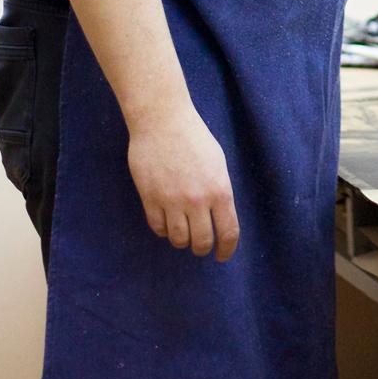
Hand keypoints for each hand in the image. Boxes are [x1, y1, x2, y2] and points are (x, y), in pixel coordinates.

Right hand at [126, 109, 240, 259]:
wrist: (163, 122)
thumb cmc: (194, 138)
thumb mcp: (218, 164)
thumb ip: (219, 192)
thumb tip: (218, 217)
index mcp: (219, 191)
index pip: (227, 232)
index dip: (226, 250)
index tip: (222, 256)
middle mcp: (197, 200)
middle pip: (202, 242)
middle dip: (202, 248)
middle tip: (200, 246)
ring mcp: (172, 201)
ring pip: (178, 239)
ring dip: (182, 241)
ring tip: (183, 233)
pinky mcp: (150, 199)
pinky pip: (158, 227)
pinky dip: (163, 230)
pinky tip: (166, 223)